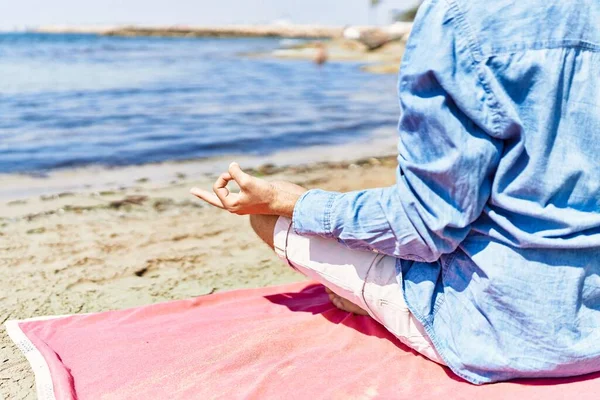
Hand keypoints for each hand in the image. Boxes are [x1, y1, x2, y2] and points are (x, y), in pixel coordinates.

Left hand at [190, 162, 306, 216]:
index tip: (234, 173)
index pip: (218, 187)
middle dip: (203, 194)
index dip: (224, 177)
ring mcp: (241, 205)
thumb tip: (231, 166)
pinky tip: (227, 189)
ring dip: (217, 191)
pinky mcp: (248, 201)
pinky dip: (229, 190)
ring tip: (202, 193)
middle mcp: (234, 207)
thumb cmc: (264, 193)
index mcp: (231, 205)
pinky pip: (233, 196)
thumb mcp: (247, 181)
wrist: (280, 201)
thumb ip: (235, 173)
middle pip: (214, 200)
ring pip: (223, 198)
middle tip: (191, 191)